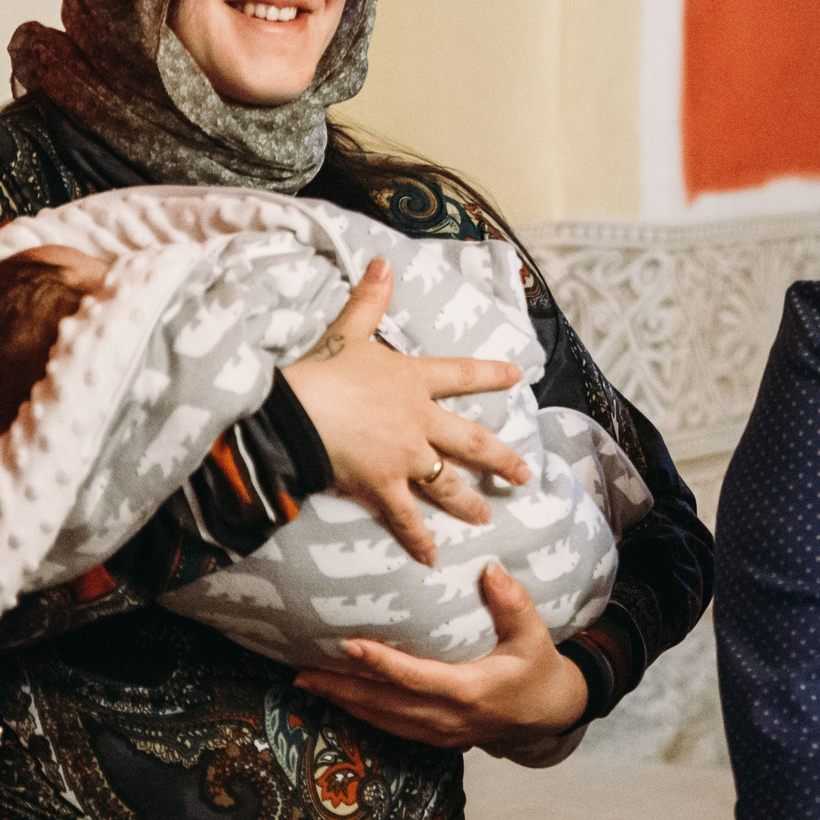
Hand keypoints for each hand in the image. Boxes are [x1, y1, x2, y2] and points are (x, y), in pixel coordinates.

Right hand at [278, 258, 529, 565]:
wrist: (296, 413)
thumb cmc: (322, 370)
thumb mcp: (348, 330)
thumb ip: (370, 299)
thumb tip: (383, 262)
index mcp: (413, 381)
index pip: (461, 375)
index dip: (490, 374)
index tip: (518, 376)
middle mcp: (419, 422)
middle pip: (471, 441)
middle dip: (500, 458)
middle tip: (523, 473)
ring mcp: (405, 458)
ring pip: (448, 484)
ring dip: (469, 501)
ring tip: (486, 515)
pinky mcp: (384, 487)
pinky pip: (407, 519)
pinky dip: (418, 540)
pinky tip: (431, 558)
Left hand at [293, 561, 588, 748]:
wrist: (548, 715)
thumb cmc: (538, 670)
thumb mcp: (534, 635)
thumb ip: (512, 602)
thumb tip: (489, 568)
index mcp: (470, 691)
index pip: (415, 678)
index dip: (381, 663)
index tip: (349, 644)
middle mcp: (448, 717)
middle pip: (385, 704)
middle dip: (341, 687)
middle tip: (302, 671)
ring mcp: (439, 732)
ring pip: (381, 719)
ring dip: (343, 701)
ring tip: (307, 683)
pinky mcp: (435, 737)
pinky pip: (390, 726)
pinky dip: (361, 713)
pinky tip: (338, 698)